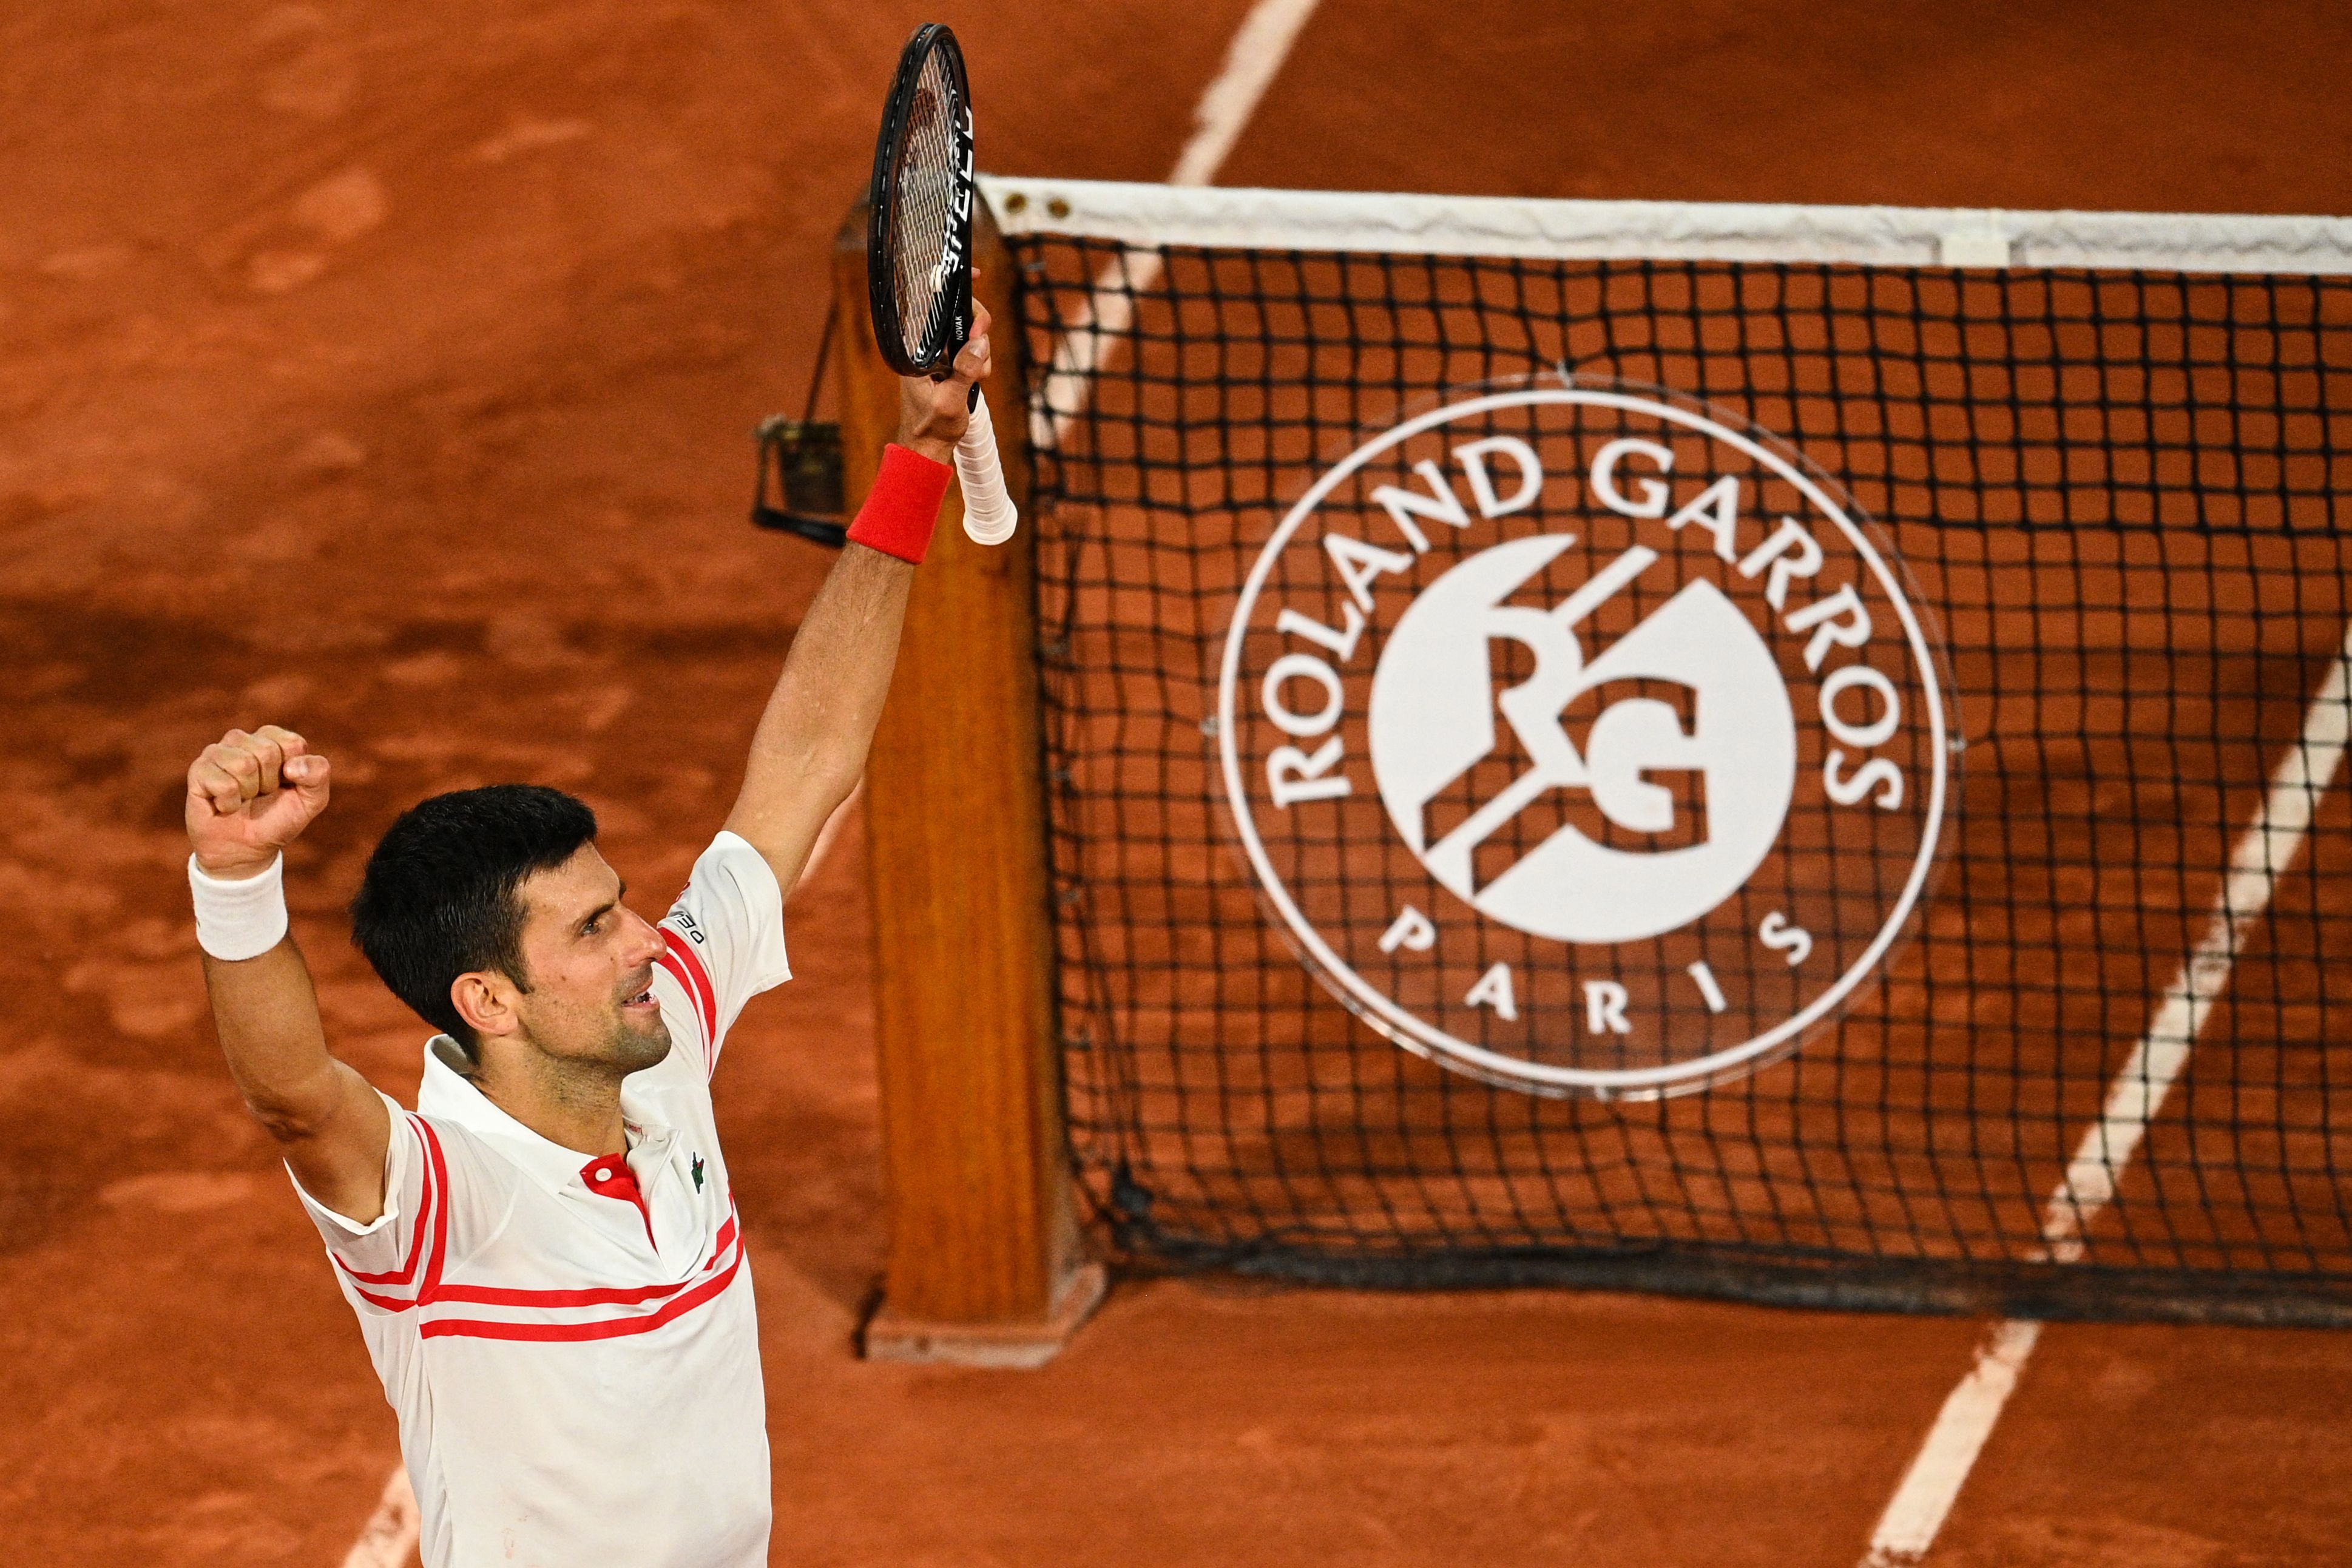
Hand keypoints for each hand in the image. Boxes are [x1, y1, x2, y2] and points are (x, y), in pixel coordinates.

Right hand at [185, 724, 331, 878]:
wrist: (246, 849)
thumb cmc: (278, 819)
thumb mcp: (312, 800)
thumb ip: (318, 774)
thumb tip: (292, 765)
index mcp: (272, 740)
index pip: (293, 743)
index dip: (293, 773)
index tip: (284, 785)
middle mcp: (243, 740)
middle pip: (267, 752)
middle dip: (269, 783)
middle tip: (260, 795)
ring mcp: (217, 752)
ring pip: (243, 764)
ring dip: (248, 792)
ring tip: (242, 798)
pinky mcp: (198, 770)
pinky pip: (224, 783)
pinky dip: (229, 803)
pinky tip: (224, 805)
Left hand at [893, 303, 992, 464]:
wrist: (928, 448)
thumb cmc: (931, 428)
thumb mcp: (950, 401)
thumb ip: (964, 370)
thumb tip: (979, 342)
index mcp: (916, 350)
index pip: (934, 306)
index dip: (955, 287)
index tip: (976, 275)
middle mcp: (925, 348)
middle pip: (957, 315)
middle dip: (976, 327)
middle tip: (982, 345)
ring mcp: (938, 356)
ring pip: (968, 335)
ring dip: (980, 353)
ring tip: (977, 379)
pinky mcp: (948, 365)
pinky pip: (970, 352)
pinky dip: (979, 363)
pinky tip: (976, 382)